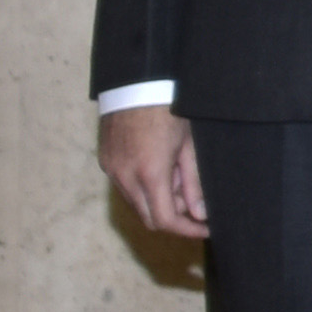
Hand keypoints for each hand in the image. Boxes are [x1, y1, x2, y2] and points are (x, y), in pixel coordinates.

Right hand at [98, 104, 204, 241]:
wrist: (137, 82)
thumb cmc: (170, 108)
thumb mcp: (189, 145)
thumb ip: (193, 182)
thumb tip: (200, 213)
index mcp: (149, 173)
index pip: (165, 220)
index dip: (188, 230)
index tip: (206, 229)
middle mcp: (124, 176)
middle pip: (148, 217)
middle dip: (174, 215)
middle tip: (195, 201)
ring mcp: (111, 169)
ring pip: (135, 203)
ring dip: (158, 200)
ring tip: (176, 173)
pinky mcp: (105, 160)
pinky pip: (124, 186)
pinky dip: (143, 187)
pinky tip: (159, 165)